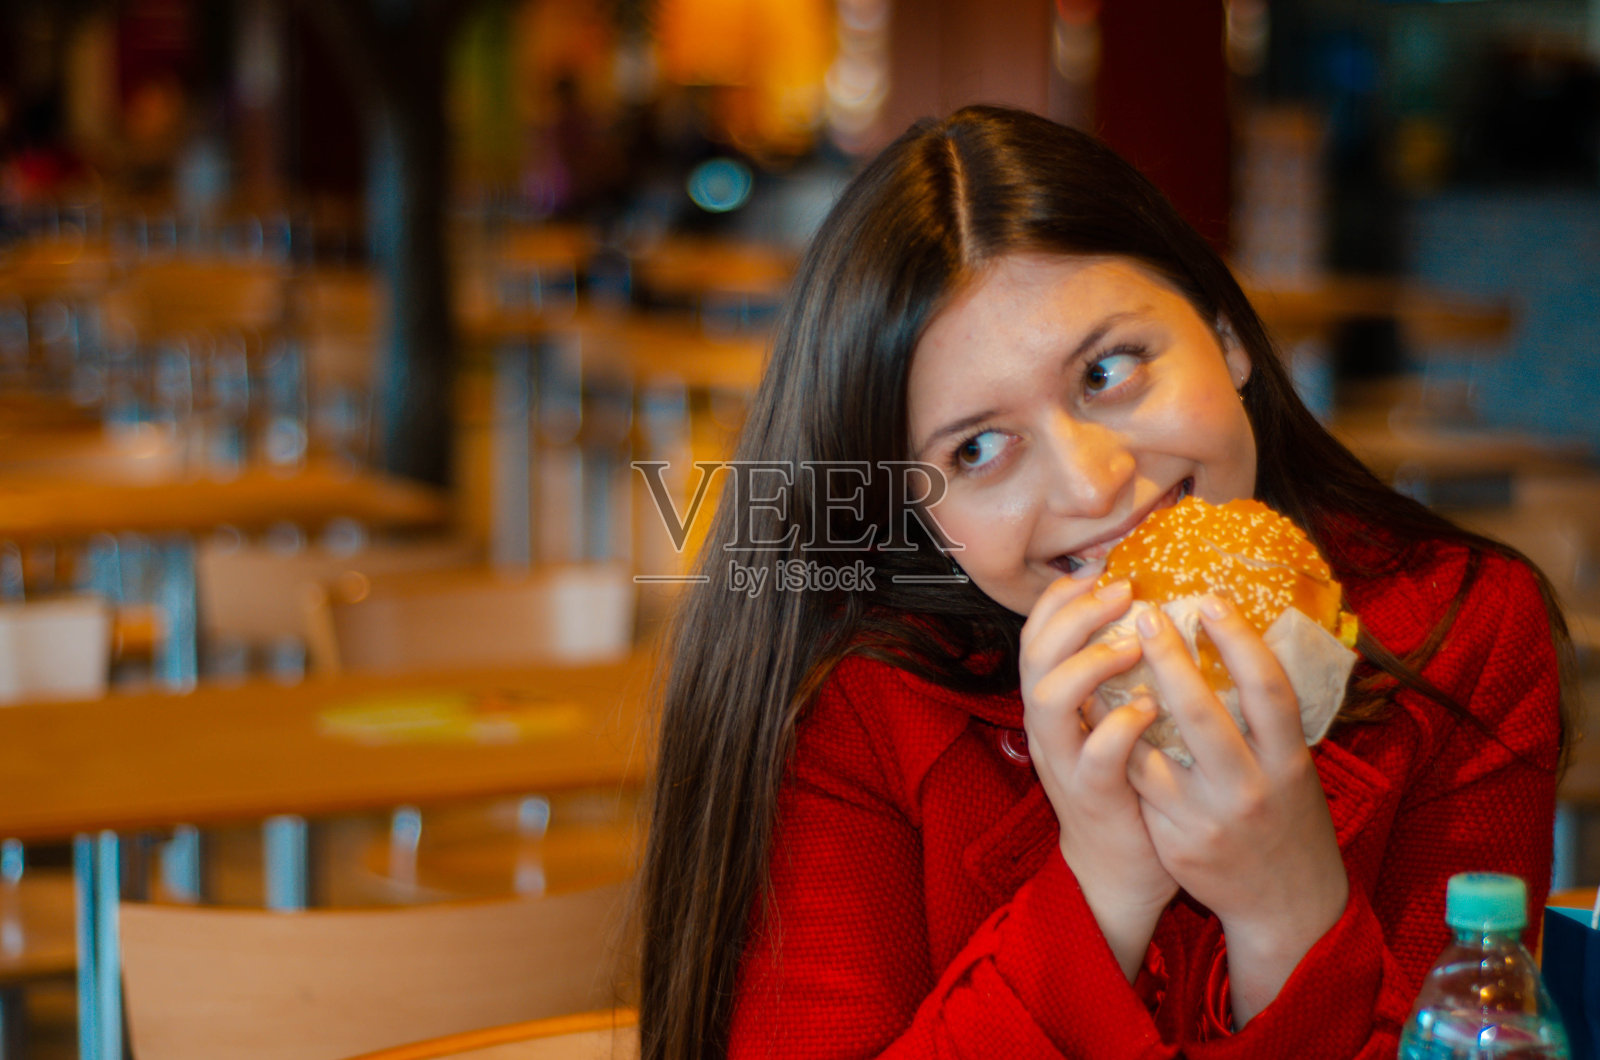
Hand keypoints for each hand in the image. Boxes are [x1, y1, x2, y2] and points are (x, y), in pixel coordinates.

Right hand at [1020, 576, 1176, 979]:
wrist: (1118, 872)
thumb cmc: (1126, 787)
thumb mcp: (1106, 722)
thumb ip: (1112, 677)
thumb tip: (1141, 613)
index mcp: (1052, 705)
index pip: (1036, 636)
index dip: (1060, 598)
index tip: (1098, 570)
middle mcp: (1048, 729)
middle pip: (1034, 656)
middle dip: (1075, 615)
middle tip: (1123, 592)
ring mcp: (1065, 763)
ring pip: (1048, 700)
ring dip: (1089, 663)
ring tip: (1133, 645)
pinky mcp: (1093, 797)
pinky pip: (1095, 755)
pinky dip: (1119, 725)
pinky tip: (1148, 708)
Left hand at [1125, 596, 1348, 1022]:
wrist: (1285, 904)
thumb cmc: (1285, 816)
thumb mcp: (1292, 767)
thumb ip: (1266, 719)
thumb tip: (1240, 640)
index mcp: (1289, 761)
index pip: (1270, 691)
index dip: (1242, 642)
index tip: (1212, 599)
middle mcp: (1250, 788)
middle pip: (1204, 715)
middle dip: (1172, 661)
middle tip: (1146, 613)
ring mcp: (1208, 817)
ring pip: (1153, 750)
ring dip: (1124, 700)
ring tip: (1103, 653)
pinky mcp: (1175, 839)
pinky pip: (1135, 781)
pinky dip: (1113, 743)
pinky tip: (1094, 710)